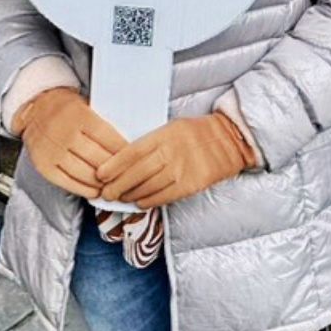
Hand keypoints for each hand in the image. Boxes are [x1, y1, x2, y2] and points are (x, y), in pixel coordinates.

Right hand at [11, 87, 121, 198]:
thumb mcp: (87, 105)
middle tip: (127, 177)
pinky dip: (84, 189)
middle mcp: (64, 133)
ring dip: (102, 183)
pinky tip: (95, 190)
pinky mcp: (43, 165)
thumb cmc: (68, 109)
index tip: (135, 158)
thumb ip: (104, 123)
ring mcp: (52, 151)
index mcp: (78, 114)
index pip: (107, 136)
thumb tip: (130, 144)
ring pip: (83, 173)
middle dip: (115, 170)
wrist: (36, 109)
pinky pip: (67, 182)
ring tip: (113, 186)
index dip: (123, 151)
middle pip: (97, 158)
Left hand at [96, 111, 258, 212]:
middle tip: (105, 193)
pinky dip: (149, 201)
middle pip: (137, 173)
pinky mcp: (190, 185)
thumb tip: (125, 159)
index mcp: (164, 135)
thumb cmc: (197, 133)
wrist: (230, 141)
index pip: (132, 152)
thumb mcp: (172, 127)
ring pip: (148, 187)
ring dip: (130, 195)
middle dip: (117, 186)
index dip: (114, 166)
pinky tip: (140, 203)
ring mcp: (181, 170)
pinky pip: (163, 197)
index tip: (100, 174)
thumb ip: (151, 141)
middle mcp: (171, 153)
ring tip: (120, 198)